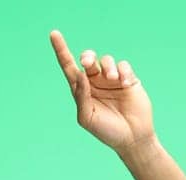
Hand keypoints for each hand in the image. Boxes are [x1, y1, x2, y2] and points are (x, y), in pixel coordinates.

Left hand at [49, 30, 155, 152]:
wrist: (132, 139)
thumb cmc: (107, 132)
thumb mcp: (87, 118)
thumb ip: (81, 97)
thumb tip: (80, 74)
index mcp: (82, 90)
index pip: (69, 67)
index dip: (61, 50)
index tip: (54, 34)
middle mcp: (95, 82)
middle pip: (87, 59)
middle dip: (87, 57)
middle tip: (88, 63)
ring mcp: (112, 79)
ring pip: (106, 60)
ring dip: (108, 66)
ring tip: (112, 78)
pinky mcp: (128, 79)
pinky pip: (123, 65)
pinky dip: (123, 71)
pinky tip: (125, 84)